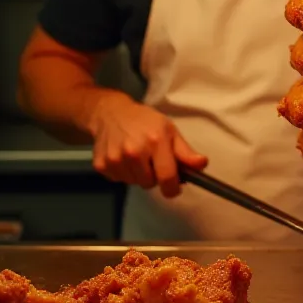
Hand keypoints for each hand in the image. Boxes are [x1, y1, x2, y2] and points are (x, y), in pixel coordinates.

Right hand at [85, 90, 207, 197]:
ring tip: (136, 157)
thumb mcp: (169, 130)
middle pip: (149, 184)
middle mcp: (133, 152)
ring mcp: (115, 159)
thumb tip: (201, 165)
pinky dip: (123, 173)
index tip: (174, 187)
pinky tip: (123, 157)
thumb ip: (185, 151)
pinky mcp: (101, 165)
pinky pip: (119, 180)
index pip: (167, 178)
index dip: (172, 188)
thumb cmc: (144, 121)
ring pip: (134, 183)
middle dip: (154, 176)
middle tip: (151, 160)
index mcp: (155, 142)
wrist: (110, 113)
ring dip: (138, 175)